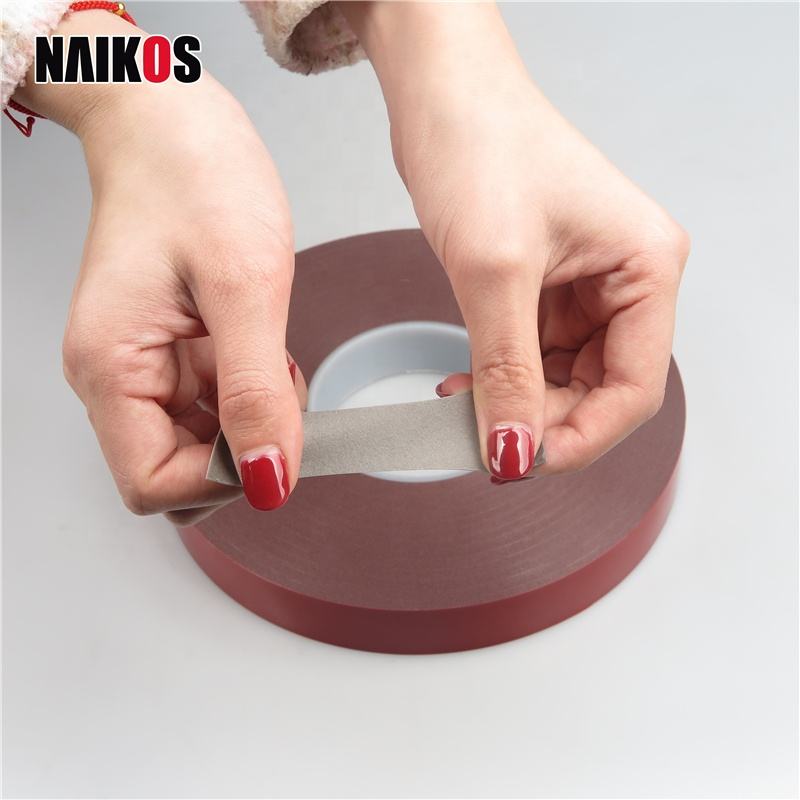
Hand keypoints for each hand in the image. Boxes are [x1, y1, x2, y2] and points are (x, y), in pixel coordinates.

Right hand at [15, 13, 305, 521]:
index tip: (274, 438)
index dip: (222, 478)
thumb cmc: (193, 173)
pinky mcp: (169, 350)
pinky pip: (211, 403)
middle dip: (239, 448)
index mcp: (112, 367)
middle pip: (175, 470)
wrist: (169, 116)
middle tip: (279, 393)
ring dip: (248, 418)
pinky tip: (262, 349)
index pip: (153, 484)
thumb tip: (268, 478)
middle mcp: (116, 376)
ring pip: (199, 441)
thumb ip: (256, 392)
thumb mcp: (243, 286)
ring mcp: (142, 365)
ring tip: (270, 356)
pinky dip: (247, 391)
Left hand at [342, 2, 688, 478]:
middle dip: (542, 422)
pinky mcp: (543, 285)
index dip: (581, 437)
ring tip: (464, 411)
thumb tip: (514, 450)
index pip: (635, 387)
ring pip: (563, 378)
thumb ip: (508, 371)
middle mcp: (625, 279)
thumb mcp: (495, 271)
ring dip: (517, 404)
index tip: (524, 463)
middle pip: (600, 389)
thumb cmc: (481, 144)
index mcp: (646, 267)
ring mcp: (583, 284)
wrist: (439, 95)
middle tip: (486, 443)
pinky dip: (500, 378)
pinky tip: (465, 386)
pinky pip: (532, 354)